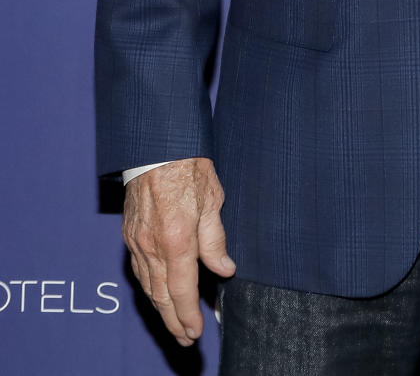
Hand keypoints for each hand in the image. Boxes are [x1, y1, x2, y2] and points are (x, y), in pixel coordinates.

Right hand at [122, 157, 235, 345]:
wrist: (156, 146)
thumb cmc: (188, 167)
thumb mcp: (212, 200)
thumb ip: (216, 240)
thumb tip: (224, 270)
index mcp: (177, 239)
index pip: (183, 290)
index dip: (188, 315)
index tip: (195, 332)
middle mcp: (153, 246)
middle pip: (161, 296)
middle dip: (173, 321)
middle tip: (185, 340)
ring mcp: (137, 241)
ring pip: (147, 285)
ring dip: (160, 308)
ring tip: (174, 323)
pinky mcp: (129, 234)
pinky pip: (138, 269)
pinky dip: (149, 287)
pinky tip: (157, 292)